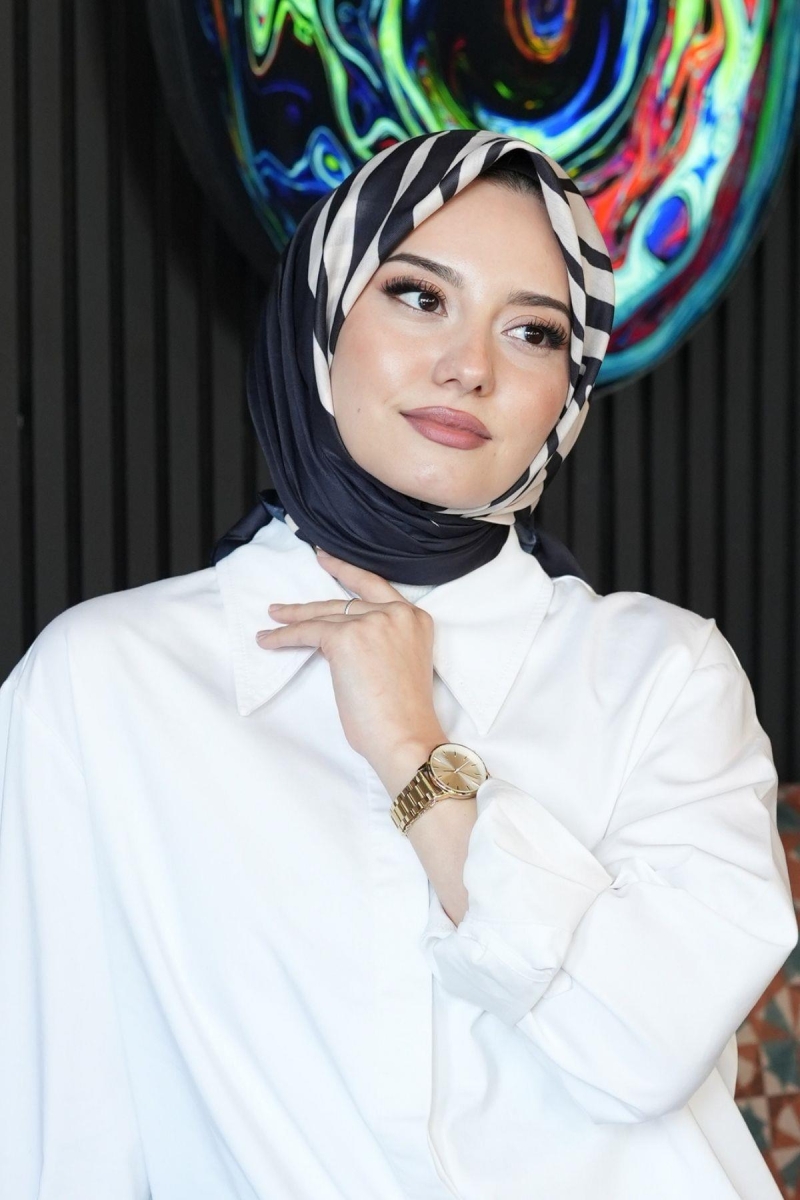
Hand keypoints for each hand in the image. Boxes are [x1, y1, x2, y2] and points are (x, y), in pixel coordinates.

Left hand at [255, 551, 447, 795]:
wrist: (405, 735)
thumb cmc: (402, 715)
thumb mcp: (399, 663)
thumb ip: (380, 641)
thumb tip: (342, 642)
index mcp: (415, 618)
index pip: (374, 587)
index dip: (348, 573)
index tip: (328, 560)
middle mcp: (396, 613)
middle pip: (344, 601)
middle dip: (311, 600)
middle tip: (289, 596)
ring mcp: (371, 622)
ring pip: (323, 614)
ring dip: (293, 618)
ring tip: (274, 618)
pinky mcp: (345, 638)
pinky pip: (307, 633)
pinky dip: (284, 637)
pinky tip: (268, 639)